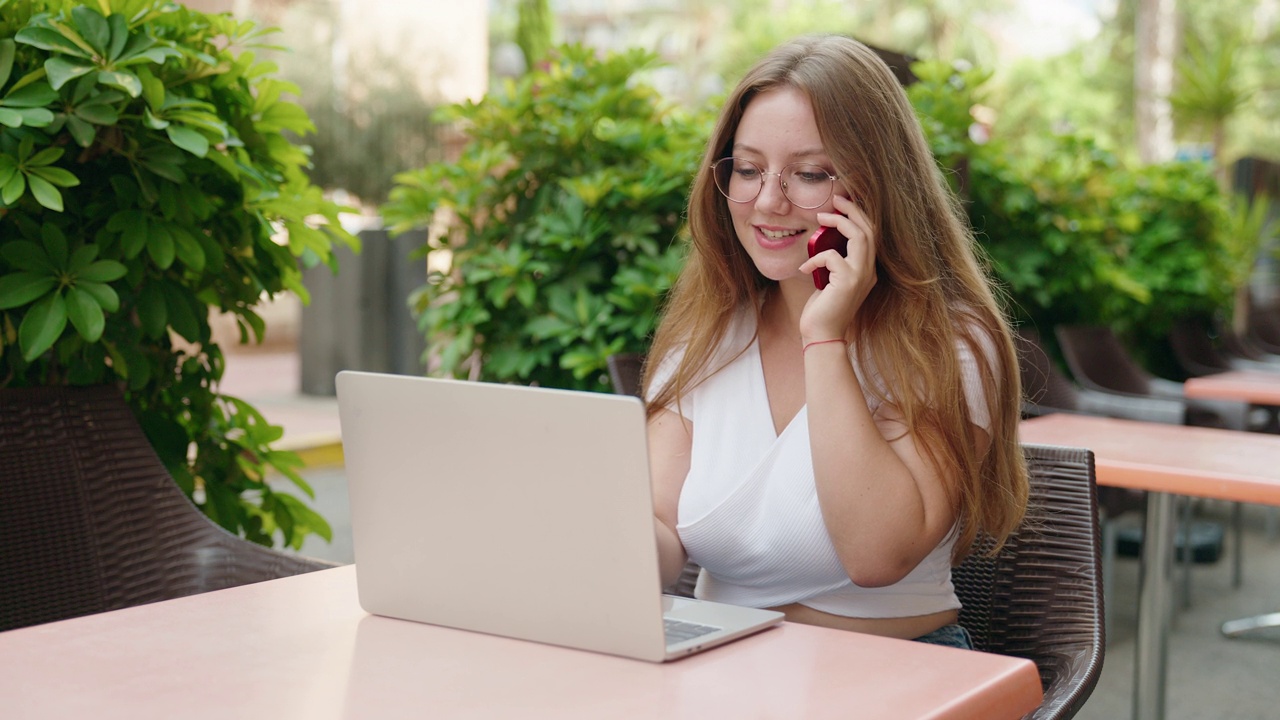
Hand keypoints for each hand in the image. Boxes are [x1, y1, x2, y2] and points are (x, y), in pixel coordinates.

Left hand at [798, 194, 876, 340]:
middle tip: (835, 199)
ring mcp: (861, 276)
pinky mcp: (848, 282)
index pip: (870, 235)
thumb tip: (822, 242)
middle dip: (853, 210)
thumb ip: (833, 262)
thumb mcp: (830, 280)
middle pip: (869, 230)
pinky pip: (832, 256)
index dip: (859, 216)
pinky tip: (805, 268)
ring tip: (821, 217)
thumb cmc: (822, 309)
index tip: (841, 204)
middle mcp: (869, 271)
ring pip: (860, 236)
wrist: (821, 335)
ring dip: (840, 222)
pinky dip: (816, 258)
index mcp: (866, 270)